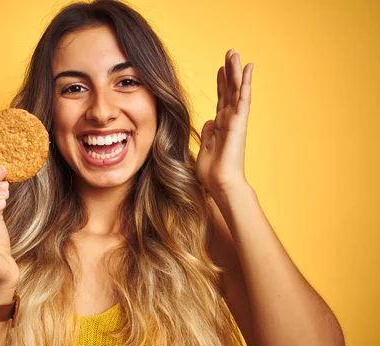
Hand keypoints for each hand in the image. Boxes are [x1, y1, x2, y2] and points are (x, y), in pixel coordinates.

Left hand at [196, 49, 253, 196]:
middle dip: (229, 72)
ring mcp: (236, 120)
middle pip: (229, 91)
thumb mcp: (205, 148)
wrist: (220, 184)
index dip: (221, 84)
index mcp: (220, 126)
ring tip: (235, 54)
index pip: (221, 100)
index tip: (220, 69)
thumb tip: (210, 122)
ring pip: (236, 90)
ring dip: (236, 71)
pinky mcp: (239, 122)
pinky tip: (248, 68)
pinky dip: (245, 82)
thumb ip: (208, 133)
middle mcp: (229, 121)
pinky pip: (242, 98)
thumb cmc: (212, 172)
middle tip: (230, 53)